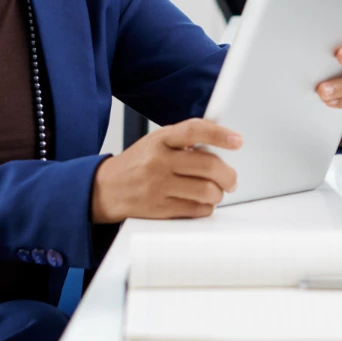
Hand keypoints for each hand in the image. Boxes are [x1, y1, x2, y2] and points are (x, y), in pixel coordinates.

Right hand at [90, 119, 241, 221]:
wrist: (104, 189)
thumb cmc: (136, 164)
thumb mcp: (156, 142)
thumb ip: (184, 141)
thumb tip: (220, 143)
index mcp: (160, 140)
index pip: (194, 131)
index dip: (219, 134)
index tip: (237, 141)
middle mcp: (159, 161)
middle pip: (208, 166)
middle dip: (228, 175)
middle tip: (231, 179)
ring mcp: (158, 187)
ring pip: (206, 190)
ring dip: (219, 193)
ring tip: (216, 191)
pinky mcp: (159, 209)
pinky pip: (196, 209)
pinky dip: (206, 207)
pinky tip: (202, 202)